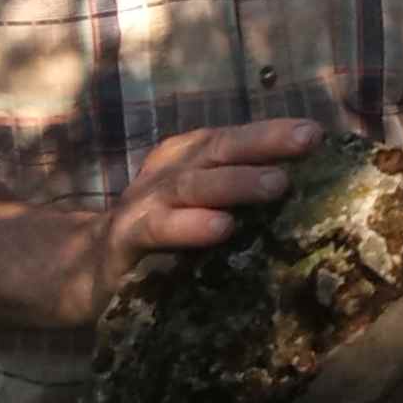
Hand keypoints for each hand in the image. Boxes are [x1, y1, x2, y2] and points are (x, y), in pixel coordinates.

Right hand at [88, 118, 326, 308]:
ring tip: (277, 184)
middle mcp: (167, 173)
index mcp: (187, 160)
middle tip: (308, 140)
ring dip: (235, 183)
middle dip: (264, 142)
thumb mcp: (199, 210)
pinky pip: (160, 229)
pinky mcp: (125, 239)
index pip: (234, 139)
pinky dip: (190, 226)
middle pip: (218, 150)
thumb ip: (239, 199)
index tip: (316, 133)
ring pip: (192, 185)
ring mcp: (144, 204)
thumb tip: (313, 198)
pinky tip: (222, 228)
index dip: (273, 133)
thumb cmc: (161, 238)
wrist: (85, 269)